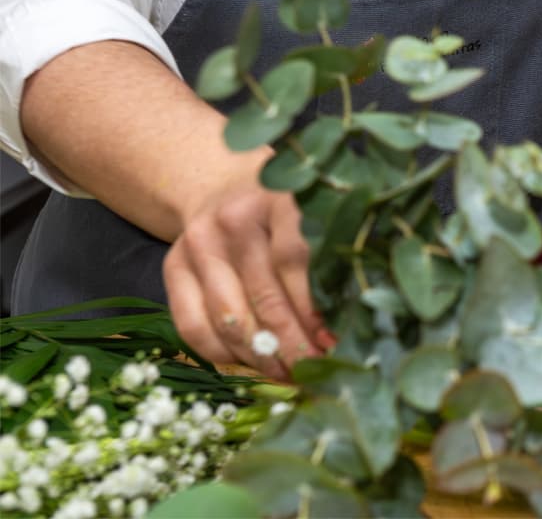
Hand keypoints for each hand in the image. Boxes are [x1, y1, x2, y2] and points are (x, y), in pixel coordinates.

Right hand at [162, 186, 331, 379]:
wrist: (224, 188)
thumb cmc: (284, 214)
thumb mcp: (313, 219)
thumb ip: (330, 260)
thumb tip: (347, 328)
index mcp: (279, 200)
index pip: (295, 261)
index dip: (314, 310)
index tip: (333, 341)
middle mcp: (235, 219)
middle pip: (265, 295)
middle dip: (292, 343)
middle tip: (314, 369)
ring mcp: (199, 243)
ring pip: (229, 317)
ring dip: (261, 357)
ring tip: (287, 373)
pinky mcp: (172, 266)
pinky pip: (193, 327)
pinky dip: (224, 356)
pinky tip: (252, 364)